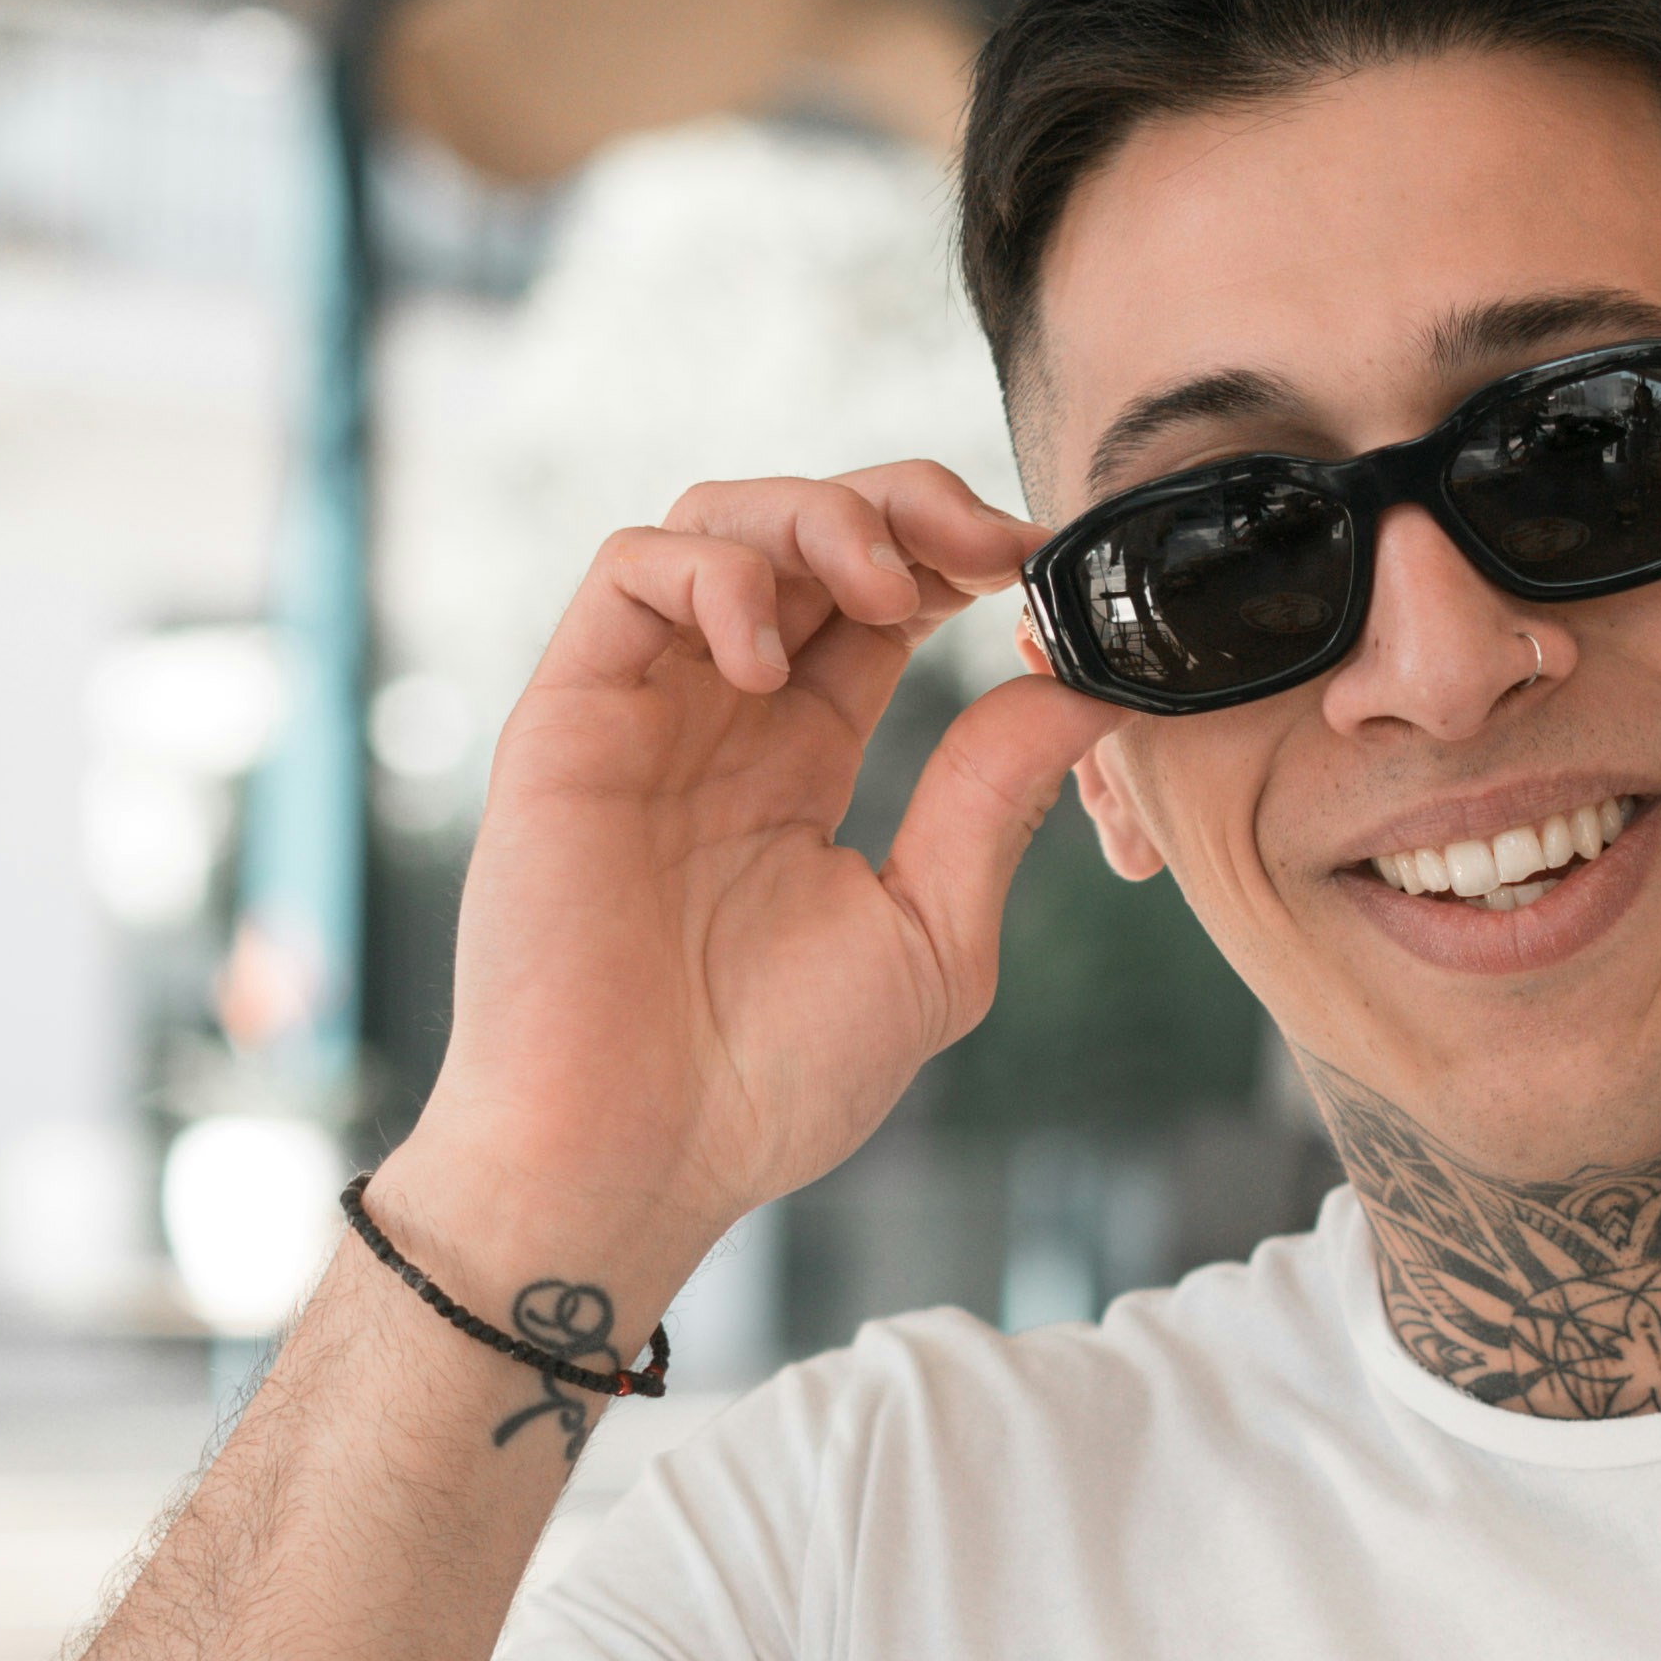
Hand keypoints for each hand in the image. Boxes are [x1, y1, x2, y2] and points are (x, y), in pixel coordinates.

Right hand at [377, 462, 1119, 1314]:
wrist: (635, 1156)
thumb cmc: (770, 1079)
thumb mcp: (929, 931)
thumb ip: (995, 796)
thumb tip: (1091, 686)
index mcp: (805, 756)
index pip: (881, 599)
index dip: (959, 554)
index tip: (1040, 570)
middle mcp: (721, 712)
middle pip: (806, 532)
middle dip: (906, 505)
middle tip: (988, 547)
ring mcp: (643, 706)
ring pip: (719, 521)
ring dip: (818, 519)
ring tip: (887, 590)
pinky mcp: (569, 713)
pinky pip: (629, 571)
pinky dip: (716, 574)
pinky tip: (771, 663)